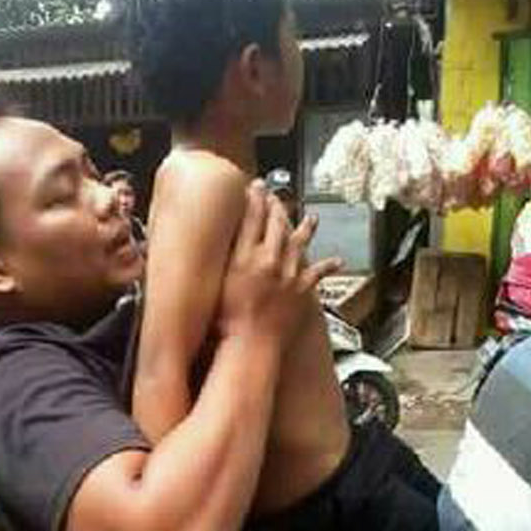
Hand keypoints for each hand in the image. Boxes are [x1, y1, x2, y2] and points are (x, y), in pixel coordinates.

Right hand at [218, 183, 337, 342]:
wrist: (251, 345)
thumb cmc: (225, 323)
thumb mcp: (211, 285)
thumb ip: (211, 262)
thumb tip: (194, 246)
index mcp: (244, 256)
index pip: (251, 217)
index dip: (254, 198)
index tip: (254, 185)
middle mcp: (269, 259)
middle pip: (276, 224)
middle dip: (276, 207)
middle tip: (276, 196)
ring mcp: (289, 273)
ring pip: (299, 242)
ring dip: (305, 227)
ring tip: (310, 218)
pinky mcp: (302, 290)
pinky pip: (318, 274)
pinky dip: (328, 266)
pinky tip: (337, 260)